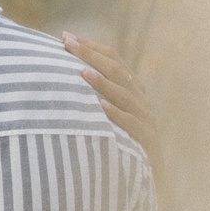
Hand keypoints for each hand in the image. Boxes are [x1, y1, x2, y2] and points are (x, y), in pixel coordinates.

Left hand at [63, 32, 159, 160]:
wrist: (149, 173)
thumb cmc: (122, 140)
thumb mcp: (110, 113)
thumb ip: (94, 93)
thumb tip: (60, 75)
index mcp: (133, 88)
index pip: (113, 59)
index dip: (91, 47)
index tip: (65, 36)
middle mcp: (140, 98)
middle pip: (117, 71)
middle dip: (91, 55)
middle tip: (67, 43)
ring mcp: (145, 118)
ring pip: (124, 95)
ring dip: (102, 82)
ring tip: (82, 71)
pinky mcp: (146, 139)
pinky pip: (131, 124)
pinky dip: (116, 114)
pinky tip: (100, 106)